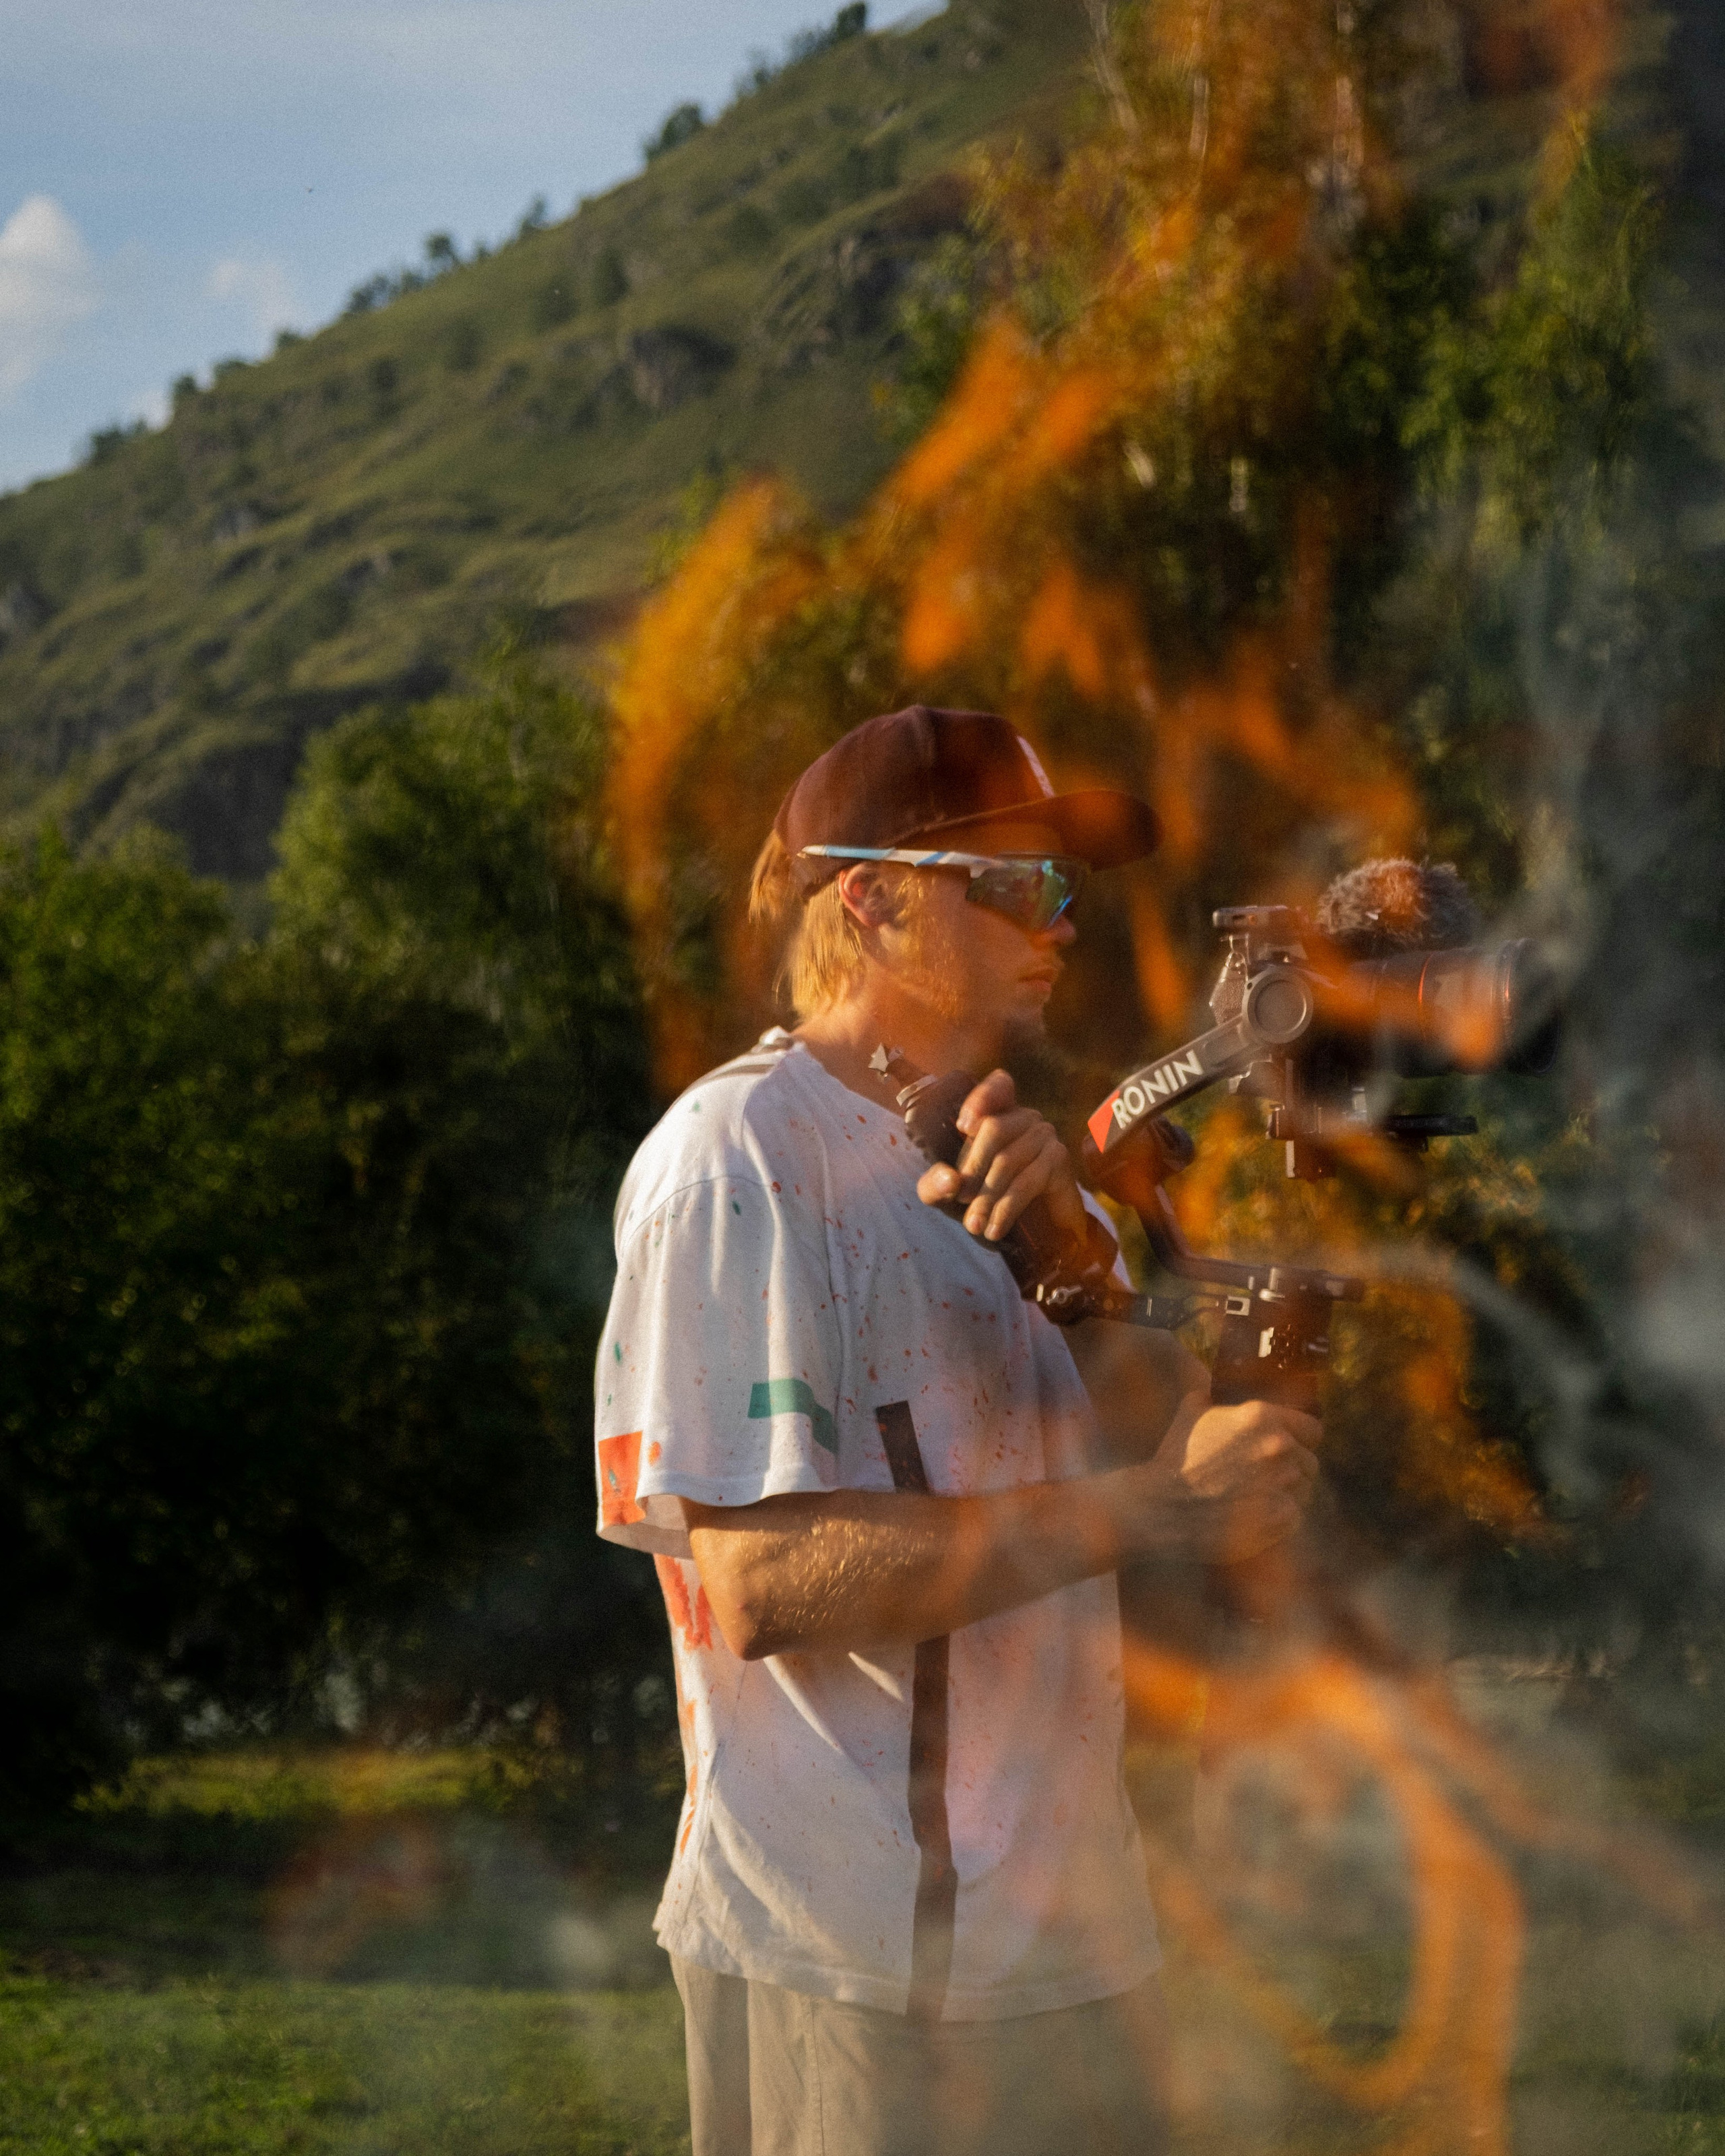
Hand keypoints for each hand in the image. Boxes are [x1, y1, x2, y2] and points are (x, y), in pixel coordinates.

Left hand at [915, 1068, 1089, 1244]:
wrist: (1035, 1231)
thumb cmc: (987, 1199)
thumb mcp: (949, 1193)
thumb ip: (936, 1184)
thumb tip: (950, 1180)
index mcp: (999, 1113)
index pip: (999, 1085)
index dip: (983, 1097)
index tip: (963, 1127)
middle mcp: (1025, 1118)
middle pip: (994, 1128)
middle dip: (973, 1168)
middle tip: (960, 1200)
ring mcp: (1045, 1136)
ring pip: (1008, 1160)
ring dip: (987, 1197)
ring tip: (974, 1225)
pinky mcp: (1059, 1160)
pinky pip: (1028, 1181)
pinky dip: (1006, 1209)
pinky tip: (994, 1228)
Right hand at [1121, 1385, 1320, 1563]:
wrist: (1164, 1506)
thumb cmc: (1176, 1458)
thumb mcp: (1190, 1412)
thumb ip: (1213, 1393)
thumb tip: (1217, 1384)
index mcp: (1262, 1417)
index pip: (1312, 1428)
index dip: (1301, 1439)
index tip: (1289, 1449)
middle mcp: (1278, 1446)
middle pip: (1309, 1461)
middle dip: (1291, 1470)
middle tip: (1264, 1480)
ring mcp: (1283, 1482)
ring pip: (1303, 1490)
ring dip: (1286, 1494)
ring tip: (1255, 1499)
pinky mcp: (1283, 1515)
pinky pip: (1294, 1516)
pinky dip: (1279, 1519)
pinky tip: (1253, 1518)